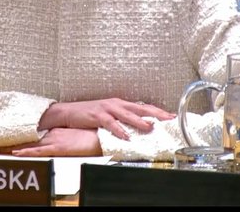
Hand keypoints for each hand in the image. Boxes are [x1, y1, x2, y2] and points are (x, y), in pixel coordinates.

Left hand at [4, 128, 101, 156]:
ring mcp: (54, 140)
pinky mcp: (58, 147)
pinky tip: (16, 152)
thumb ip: (65, 137)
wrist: (102, 136)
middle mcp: (51, 135)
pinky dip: (27, 151)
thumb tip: (57, 139)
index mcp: (55, 132)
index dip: (19, 136)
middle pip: (27, 138)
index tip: (5, 137)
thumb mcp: (75, 137)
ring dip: (14, 146)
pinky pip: (39, 150)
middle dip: (10, 141)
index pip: (33, 135)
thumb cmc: (91, 136)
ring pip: (29, 144)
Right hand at [39, 98, 175, 140]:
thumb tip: (137, 127)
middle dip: (156, 113)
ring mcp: (107, 109)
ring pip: (127, 114)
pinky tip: (125, 135)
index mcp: (120, 104)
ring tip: (150, 126)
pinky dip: (119, 129)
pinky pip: (111, 123)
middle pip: (140, 108)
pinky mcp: (97, 115)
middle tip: (169, 119)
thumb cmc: (89, 115)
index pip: (143, 107)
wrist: (68, 112)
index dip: (158, 111)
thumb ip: (122, 119)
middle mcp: (116, 104)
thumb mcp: (108, 115)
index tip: (171, 116)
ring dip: (139, 121)